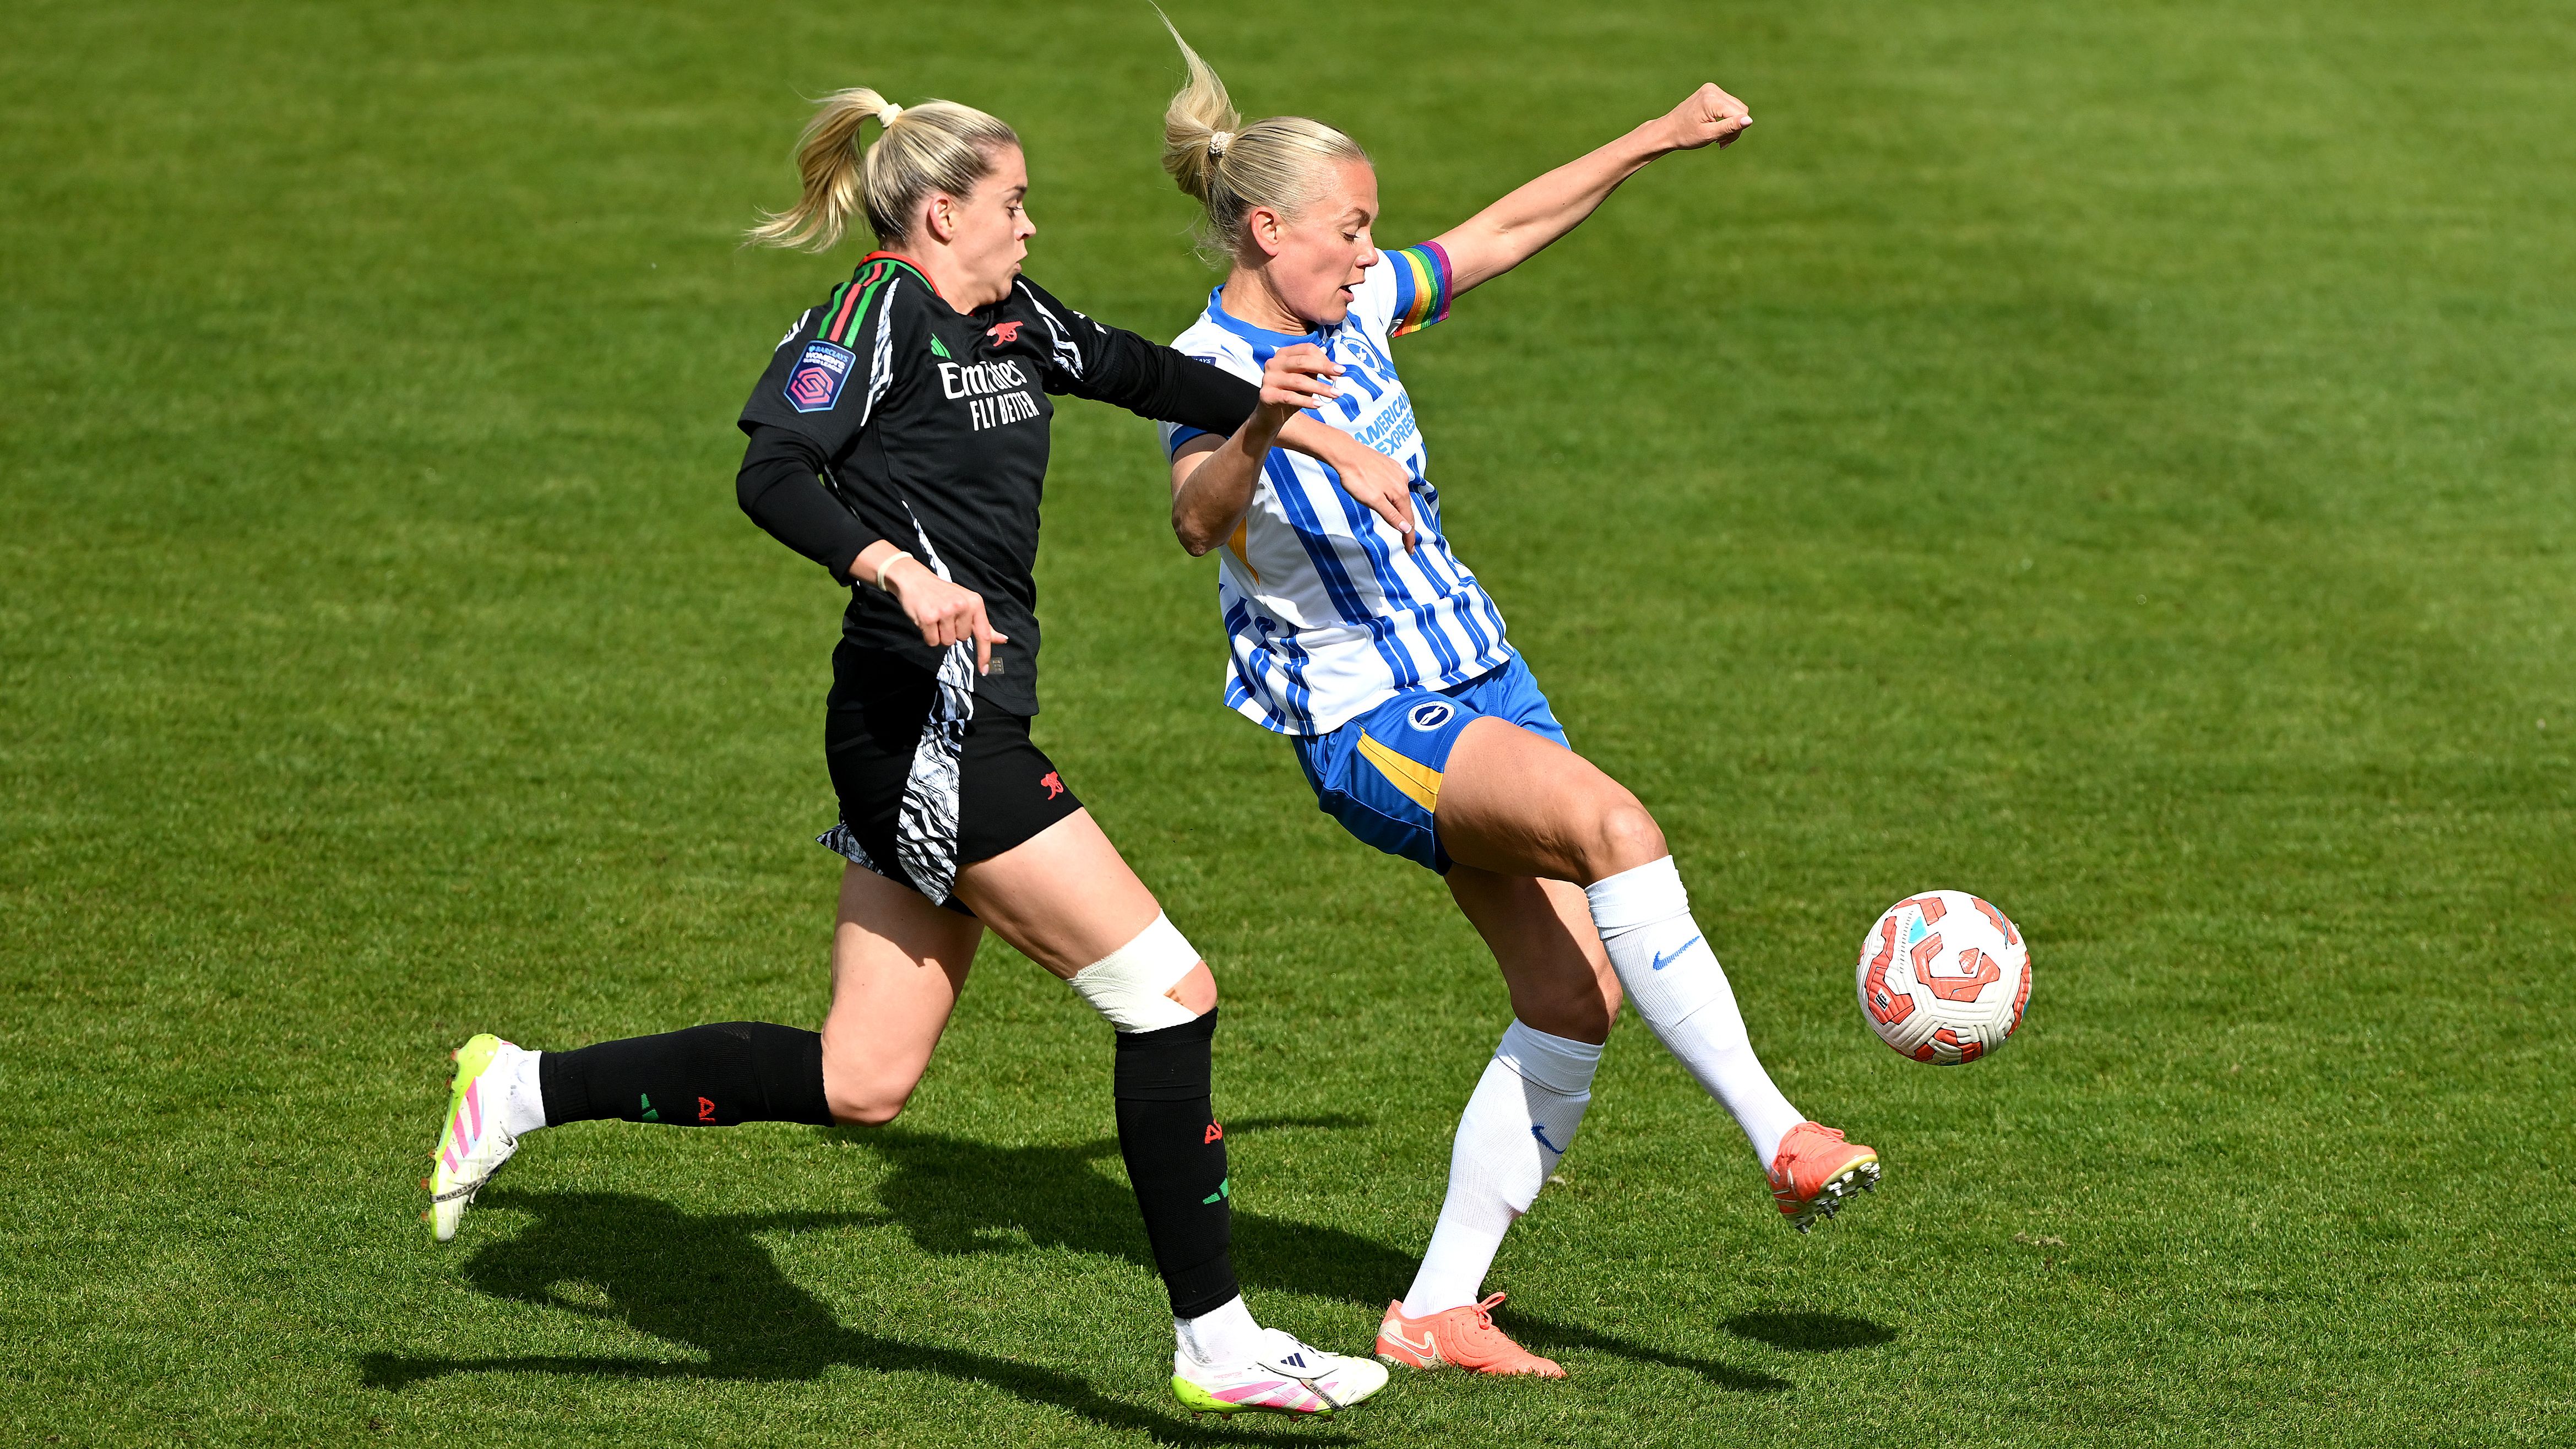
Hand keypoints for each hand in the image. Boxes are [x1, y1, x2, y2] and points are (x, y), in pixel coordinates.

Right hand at [885, 557, 1007, 675]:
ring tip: (935, 617)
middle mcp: (962, 605)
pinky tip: (926, 620)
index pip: (983, 634)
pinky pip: (932, 641)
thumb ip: (982, 624)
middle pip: (962, 639)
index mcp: (975, 602)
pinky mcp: (929, 617)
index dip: (984, 654)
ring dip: (940, 634)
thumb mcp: (967, 603)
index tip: (984, 670)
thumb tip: (1001, 640)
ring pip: (947, 642)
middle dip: (952, 632)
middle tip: (945, 616)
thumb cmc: (943, 594)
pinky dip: (928, 635)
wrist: (915, 580)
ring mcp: (945, 611)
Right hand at [1261, 343, 1342, 413]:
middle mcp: (1274, 363)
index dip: (1325, 359)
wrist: (1271, 414)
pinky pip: (1290, 397)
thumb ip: (1315, 370)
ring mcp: (1269, 379)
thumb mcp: (1304, 378)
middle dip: (1324, 368)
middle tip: (1341, 376)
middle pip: (1303, 362)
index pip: (1307, 349)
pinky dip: (1307, 401)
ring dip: (1320, 388)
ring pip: (1299, 380)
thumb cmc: (1291, 392)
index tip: (1339, 371)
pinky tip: (1319, 404)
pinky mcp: (1267, 395)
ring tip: (1335, 394)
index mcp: (1283, 354)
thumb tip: (1336, 369)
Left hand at [1325, 439, 1419, 552]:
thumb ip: (1391, 515)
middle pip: (1407, 509)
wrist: (1345, 453)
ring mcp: (1397, 471)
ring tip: (1401, 524)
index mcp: (1400, 493)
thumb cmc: (1356, 478)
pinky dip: (1396, 497)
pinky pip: (1396, 485)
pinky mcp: (1389, 465)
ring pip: (1402, 496)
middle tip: (1406, 542)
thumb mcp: (1373, 501)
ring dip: (1402, 511)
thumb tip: (1407, 529)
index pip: (1408, 521)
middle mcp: (1402, 481)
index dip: (1409, 537)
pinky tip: (1392, 499)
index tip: (1410, 550)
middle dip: (1406, 526)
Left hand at [1664, 82, 1750, 150]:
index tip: (1723, 143)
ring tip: (1718, 137)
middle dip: (1734, 127)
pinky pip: (1729, 105)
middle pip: (1740, 110)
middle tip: (1721, 142)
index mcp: (1712, 100)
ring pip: (1737, 108)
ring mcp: (1712, 89)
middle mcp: (1713, 90)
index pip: (1739, 114)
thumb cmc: (1685, 135)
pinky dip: (1726, 118)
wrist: (1668, 130)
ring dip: (1731, 124)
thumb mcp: (1708, 134)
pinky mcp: (1711, 92)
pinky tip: (1716, 127)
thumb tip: (1749, 120)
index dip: (1736, 131)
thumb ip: (1729, 127)